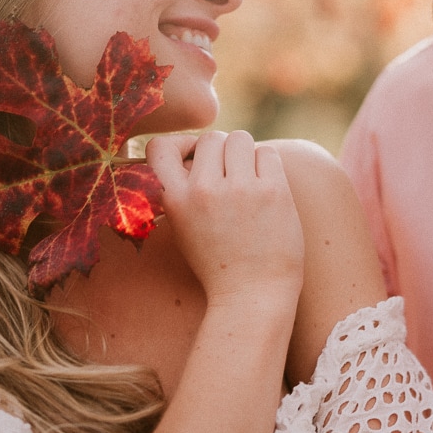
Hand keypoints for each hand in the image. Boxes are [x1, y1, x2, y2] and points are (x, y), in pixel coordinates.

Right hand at [146, 130, 304, 307]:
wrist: (252, 295)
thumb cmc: (218, 263)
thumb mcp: (183, 228)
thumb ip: (181, 191)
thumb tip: (195, 151)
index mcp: (175, 201)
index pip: (160, 146)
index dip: (180, 144)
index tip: (194, 158)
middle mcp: (204, 191)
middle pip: (211, 138)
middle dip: (221, 152)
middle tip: (231, 177)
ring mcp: (240, 189)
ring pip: (240, 139)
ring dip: (246, 155)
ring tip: (249, 181)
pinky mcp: (272, 192)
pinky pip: (268, 153)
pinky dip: (268, 166)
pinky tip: (267, 189)